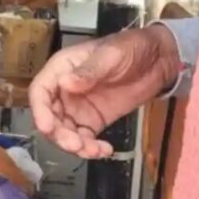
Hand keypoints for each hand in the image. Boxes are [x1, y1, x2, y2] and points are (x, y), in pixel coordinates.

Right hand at [29, 25, 180, 158]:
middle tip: (76, 145)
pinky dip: (90, 148)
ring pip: (65, 132)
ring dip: (75, 146)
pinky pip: (85, 138)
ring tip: (94, 151)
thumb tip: (65, 83)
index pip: (40, 92)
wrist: (159, 58)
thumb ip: (89, 70)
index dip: (39, 111)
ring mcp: (77, 108)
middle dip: (59, 135)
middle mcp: (64, 91)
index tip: (47, 127)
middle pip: (50, 118)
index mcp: (61, 70)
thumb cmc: (131, 47)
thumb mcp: (111, 55)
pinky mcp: (93, 121)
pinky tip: (104, 150)